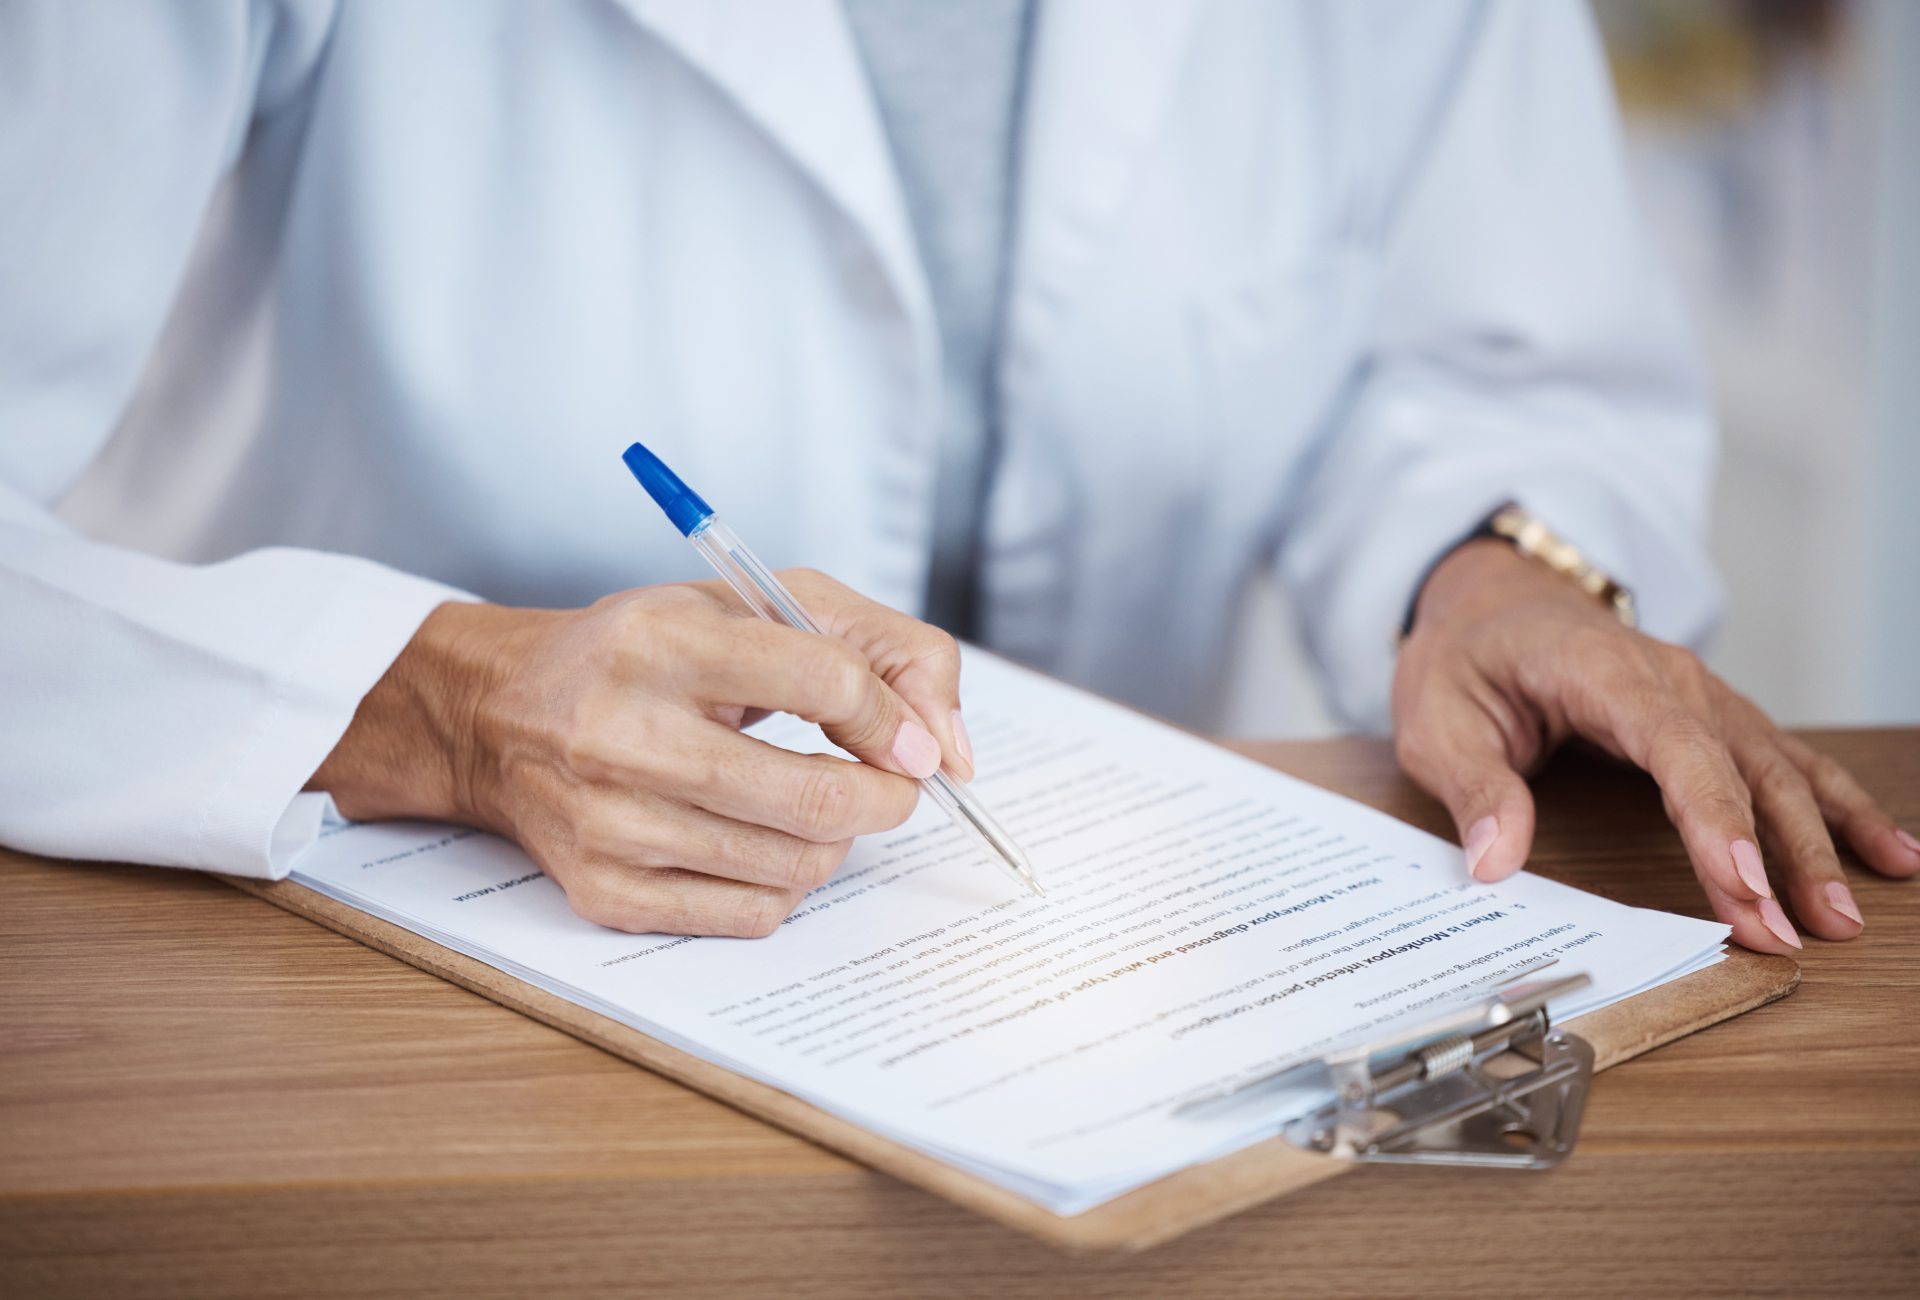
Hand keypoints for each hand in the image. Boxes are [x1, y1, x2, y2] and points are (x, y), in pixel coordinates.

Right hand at [307, 571, 972, 937]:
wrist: (503, 715)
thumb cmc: (649, 653)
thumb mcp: (757, 604)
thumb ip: (879, 647)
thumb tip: (950, 750)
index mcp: (664, 640)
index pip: (827, 681)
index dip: (894, 715)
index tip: (908, 736)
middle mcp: (625, 733)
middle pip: (819, 795)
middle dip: (887, 796)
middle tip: (889, 783)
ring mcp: (610, 823)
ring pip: (796, 864)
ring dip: (835, 839)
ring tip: (812, 803)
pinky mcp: (603, 891)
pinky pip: (752, 915)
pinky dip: (785, 884)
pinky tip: (762, 841)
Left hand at [1393, 541, 1919, 953]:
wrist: (1488, 602)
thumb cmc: (1463, 661)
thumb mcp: (1435, 720)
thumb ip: (1473, 787)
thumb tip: (1493, 861)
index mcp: (1600, 670)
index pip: (1673, 746)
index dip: (1713, 818)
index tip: (1743, 884)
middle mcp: (1668, 677)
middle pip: (1738, 766)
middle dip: (1776, 853)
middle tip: (1797, 933)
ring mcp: (1699, 694)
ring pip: (1775, 767)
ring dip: (1817, 841)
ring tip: (1844, 915)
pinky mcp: (1711, 715)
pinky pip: (1785, 759)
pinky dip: (1838, 804)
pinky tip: (1888, 851)